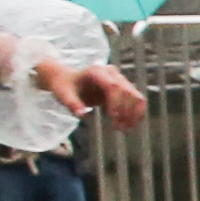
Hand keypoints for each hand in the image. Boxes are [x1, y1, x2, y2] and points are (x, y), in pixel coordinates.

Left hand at [35, 56, 150, 130]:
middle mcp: (111, 73)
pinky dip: (136, 113)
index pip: (113, 86)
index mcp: (96, 72)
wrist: (67, 79)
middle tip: (118, 128)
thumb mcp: (63, 95)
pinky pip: (136, 100)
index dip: (115, 102)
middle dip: (125, 111)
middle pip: (127, 91)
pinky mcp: (123, 87)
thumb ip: (72, 104)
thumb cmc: (64, 87)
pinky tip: (129, 124)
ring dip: (133, 114)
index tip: (112, 118)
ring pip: (136, 96)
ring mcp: (119, 79)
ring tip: (124, 128)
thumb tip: (81, 114)